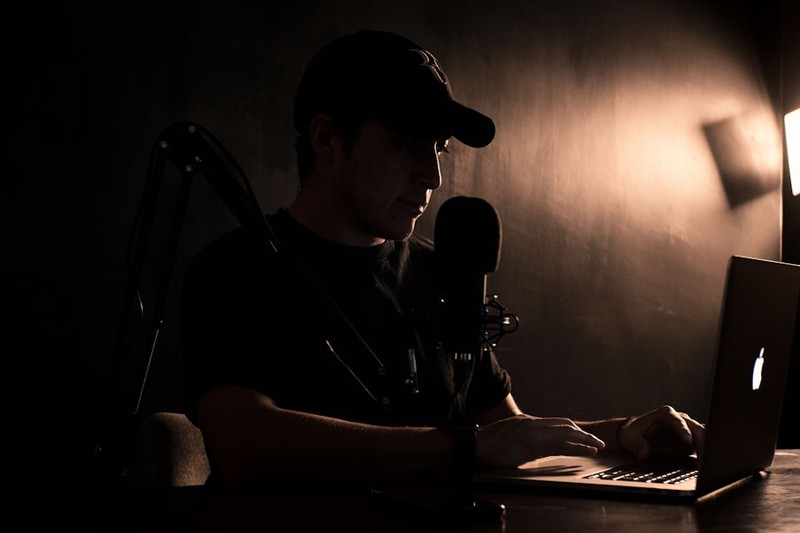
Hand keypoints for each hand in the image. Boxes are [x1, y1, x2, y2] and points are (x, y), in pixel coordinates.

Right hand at [475, 414, 605, 468]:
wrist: (473, 446)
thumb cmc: (487, 446)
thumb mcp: (509, 439)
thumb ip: (524, 440)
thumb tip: (535, 450)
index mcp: (527, 422)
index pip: (555, 423)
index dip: (572, 429)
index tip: (584, 436)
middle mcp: (531, 423)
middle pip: (564, 424)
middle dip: (582, 433)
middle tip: (596, 441)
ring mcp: (532, 432)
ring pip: (565, 432)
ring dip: (584, 439)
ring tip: (597, 445)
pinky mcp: (531, 443)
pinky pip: (559, 444)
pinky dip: (576, 447)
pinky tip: (586, 451)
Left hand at [617, 405, 704, 460]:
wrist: (635, 438)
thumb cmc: (633, 434)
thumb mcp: (631, 438)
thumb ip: (638, 445)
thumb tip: (644, 455)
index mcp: (666, 414)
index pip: (679, 421)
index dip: (684, 431)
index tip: (688, 443)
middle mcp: (680, 420)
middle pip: (696, 429)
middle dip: (702, 442)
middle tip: (704, 457)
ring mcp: (688, 431)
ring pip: (703, 439)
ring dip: (707, 451)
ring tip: (708, 465)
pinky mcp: (691, 444)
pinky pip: (701, 449)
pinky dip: (704, 457)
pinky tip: (706, 468)